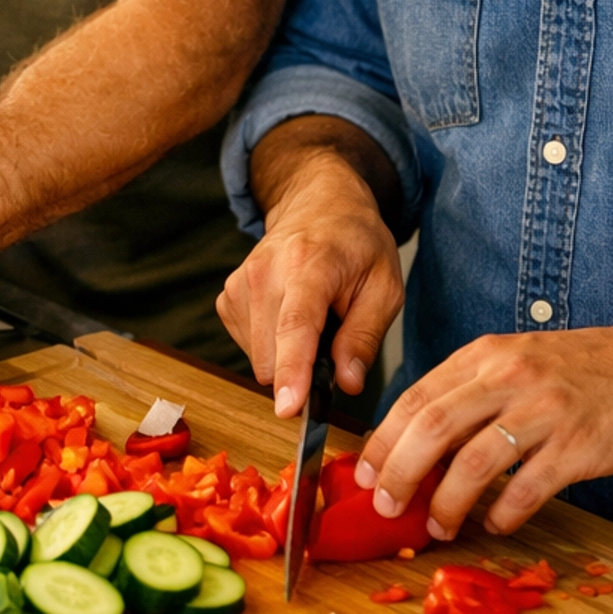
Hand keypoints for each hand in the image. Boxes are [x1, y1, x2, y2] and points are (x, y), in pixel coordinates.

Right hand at [217, 144, 402, 416]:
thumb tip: (347, 384)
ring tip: (314, 318)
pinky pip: (248, 348)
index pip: (296, 323)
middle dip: (304, 368)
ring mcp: (240, 283)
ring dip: (288, 356)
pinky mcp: (228, 297)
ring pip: (259, 359)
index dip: (293, 370)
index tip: (290, 409)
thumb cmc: (357, 245)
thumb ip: (365, 336)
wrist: (318, 204)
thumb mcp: (384, 287)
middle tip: (334, 337)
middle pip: (272, 355)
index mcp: (310, 263)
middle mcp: (265, 270)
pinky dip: (272, 346)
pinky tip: (289, 317)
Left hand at [355, 321, 612, 538]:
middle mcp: (510, 378)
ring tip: (438, 527)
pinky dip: (502, 513)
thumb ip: (470, 394)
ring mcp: (545, 411)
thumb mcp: (516, 362)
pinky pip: (526, 488)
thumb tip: (417, 445)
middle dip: (400, 474)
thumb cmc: (581, 370)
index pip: (416, 398)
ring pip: (474, 463)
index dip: (384, 441)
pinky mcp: (578, 445)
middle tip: (386, 506)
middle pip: (433, 428)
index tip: (365, 475)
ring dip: (447, 503)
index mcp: (487, 357)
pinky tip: (494, 524)